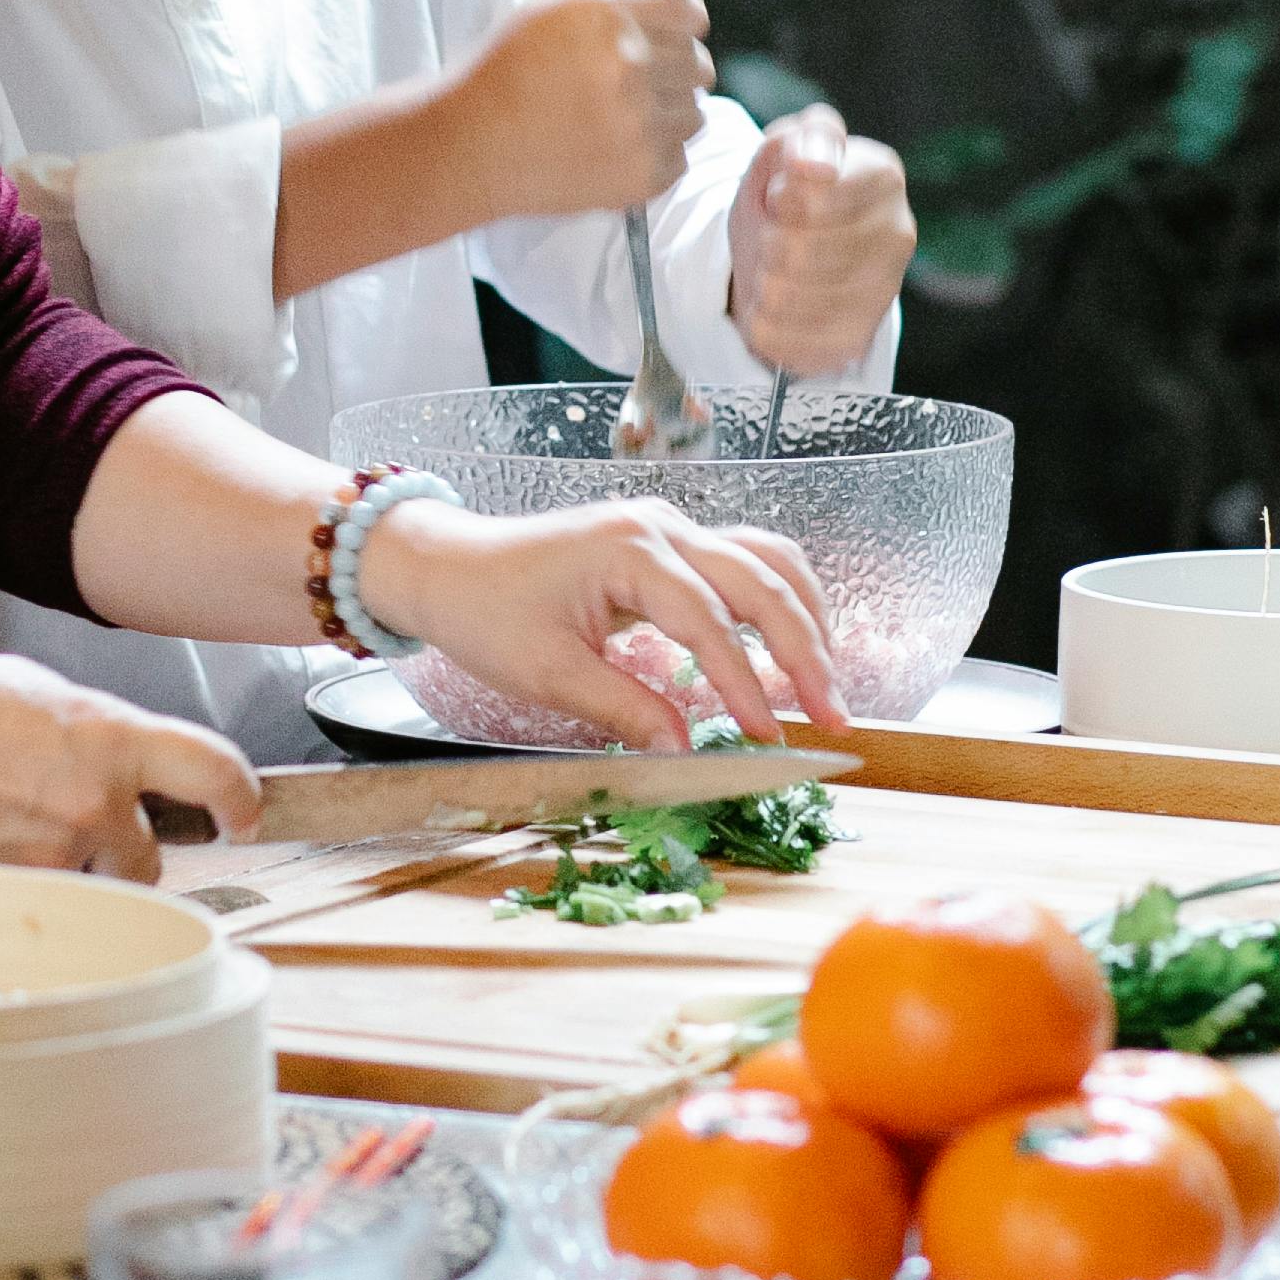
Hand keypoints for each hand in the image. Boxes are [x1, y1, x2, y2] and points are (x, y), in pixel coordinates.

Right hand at [0, 651, 261, 882]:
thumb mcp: (37, 694)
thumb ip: (94, 732)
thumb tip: (119, 759)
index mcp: (107, 737)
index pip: (213, 770)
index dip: (239, 799)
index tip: (242, 815)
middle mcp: (92, 802)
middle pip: (148, 857)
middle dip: (122, 853)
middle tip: (72, 829)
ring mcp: (53, 857)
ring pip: (91, 889)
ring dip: (68, 874)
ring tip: (8, 834)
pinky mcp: (14, 898)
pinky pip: (41, 908)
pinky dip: (20, 891)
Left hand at [359, 492, 844, 751]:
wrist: (445, 566)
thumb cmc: (486, 613)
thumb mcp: (548, 673)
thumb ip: (624, 709)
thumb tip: (686, 752)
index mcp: (628, 550)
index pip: (708, 621)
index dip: (744, 684)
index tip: (771, 738)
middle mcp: (659, 528)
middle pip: (759, 580)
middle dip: (804, 650)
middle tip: (833, 716)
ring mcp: (666, 528)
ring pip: (764, 559)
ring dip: (804, 618)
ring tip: (827, 683)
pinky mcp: (666, 542)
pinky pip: (742, 561)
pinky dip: (777, 600)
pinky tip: (793, 645)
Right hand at [432, 0, 713, 224]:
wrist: (469, 143)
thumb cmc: (512, 63)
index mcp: (603, 8)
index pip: (690, 11)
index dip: (671, 27)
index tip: (641, 41)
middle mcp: (625, 60)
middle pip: (699, 63)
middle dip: (666, 72)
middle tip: (615, 85)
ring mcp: (636, 121)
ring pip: (696, 112)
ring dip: (663, 115)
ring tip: (610, 118)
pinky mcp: (641, 172)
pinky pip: (680, 157)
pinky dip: (650, 158)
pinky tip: (606, 149)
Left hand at [730, 103, 915, 375]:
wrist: (783, 254)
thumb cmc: (785, 194)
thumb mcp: (782, 152)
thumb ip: (802, 140)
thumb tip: (810, 165)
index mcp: (881, 174)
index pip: (814, 194)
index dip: (779, 198)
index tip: (779, 196)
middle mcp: (898, 232)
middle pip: (799, 250)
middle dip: (767, 243)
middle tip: (770, 238)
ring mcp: (883, 289)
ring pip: (791, 296)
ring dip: (763, 283)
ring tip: (771, 270)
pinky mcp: (858, 337)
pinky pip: (789, 337)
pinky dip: (764, 323)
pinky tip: (775, 306)